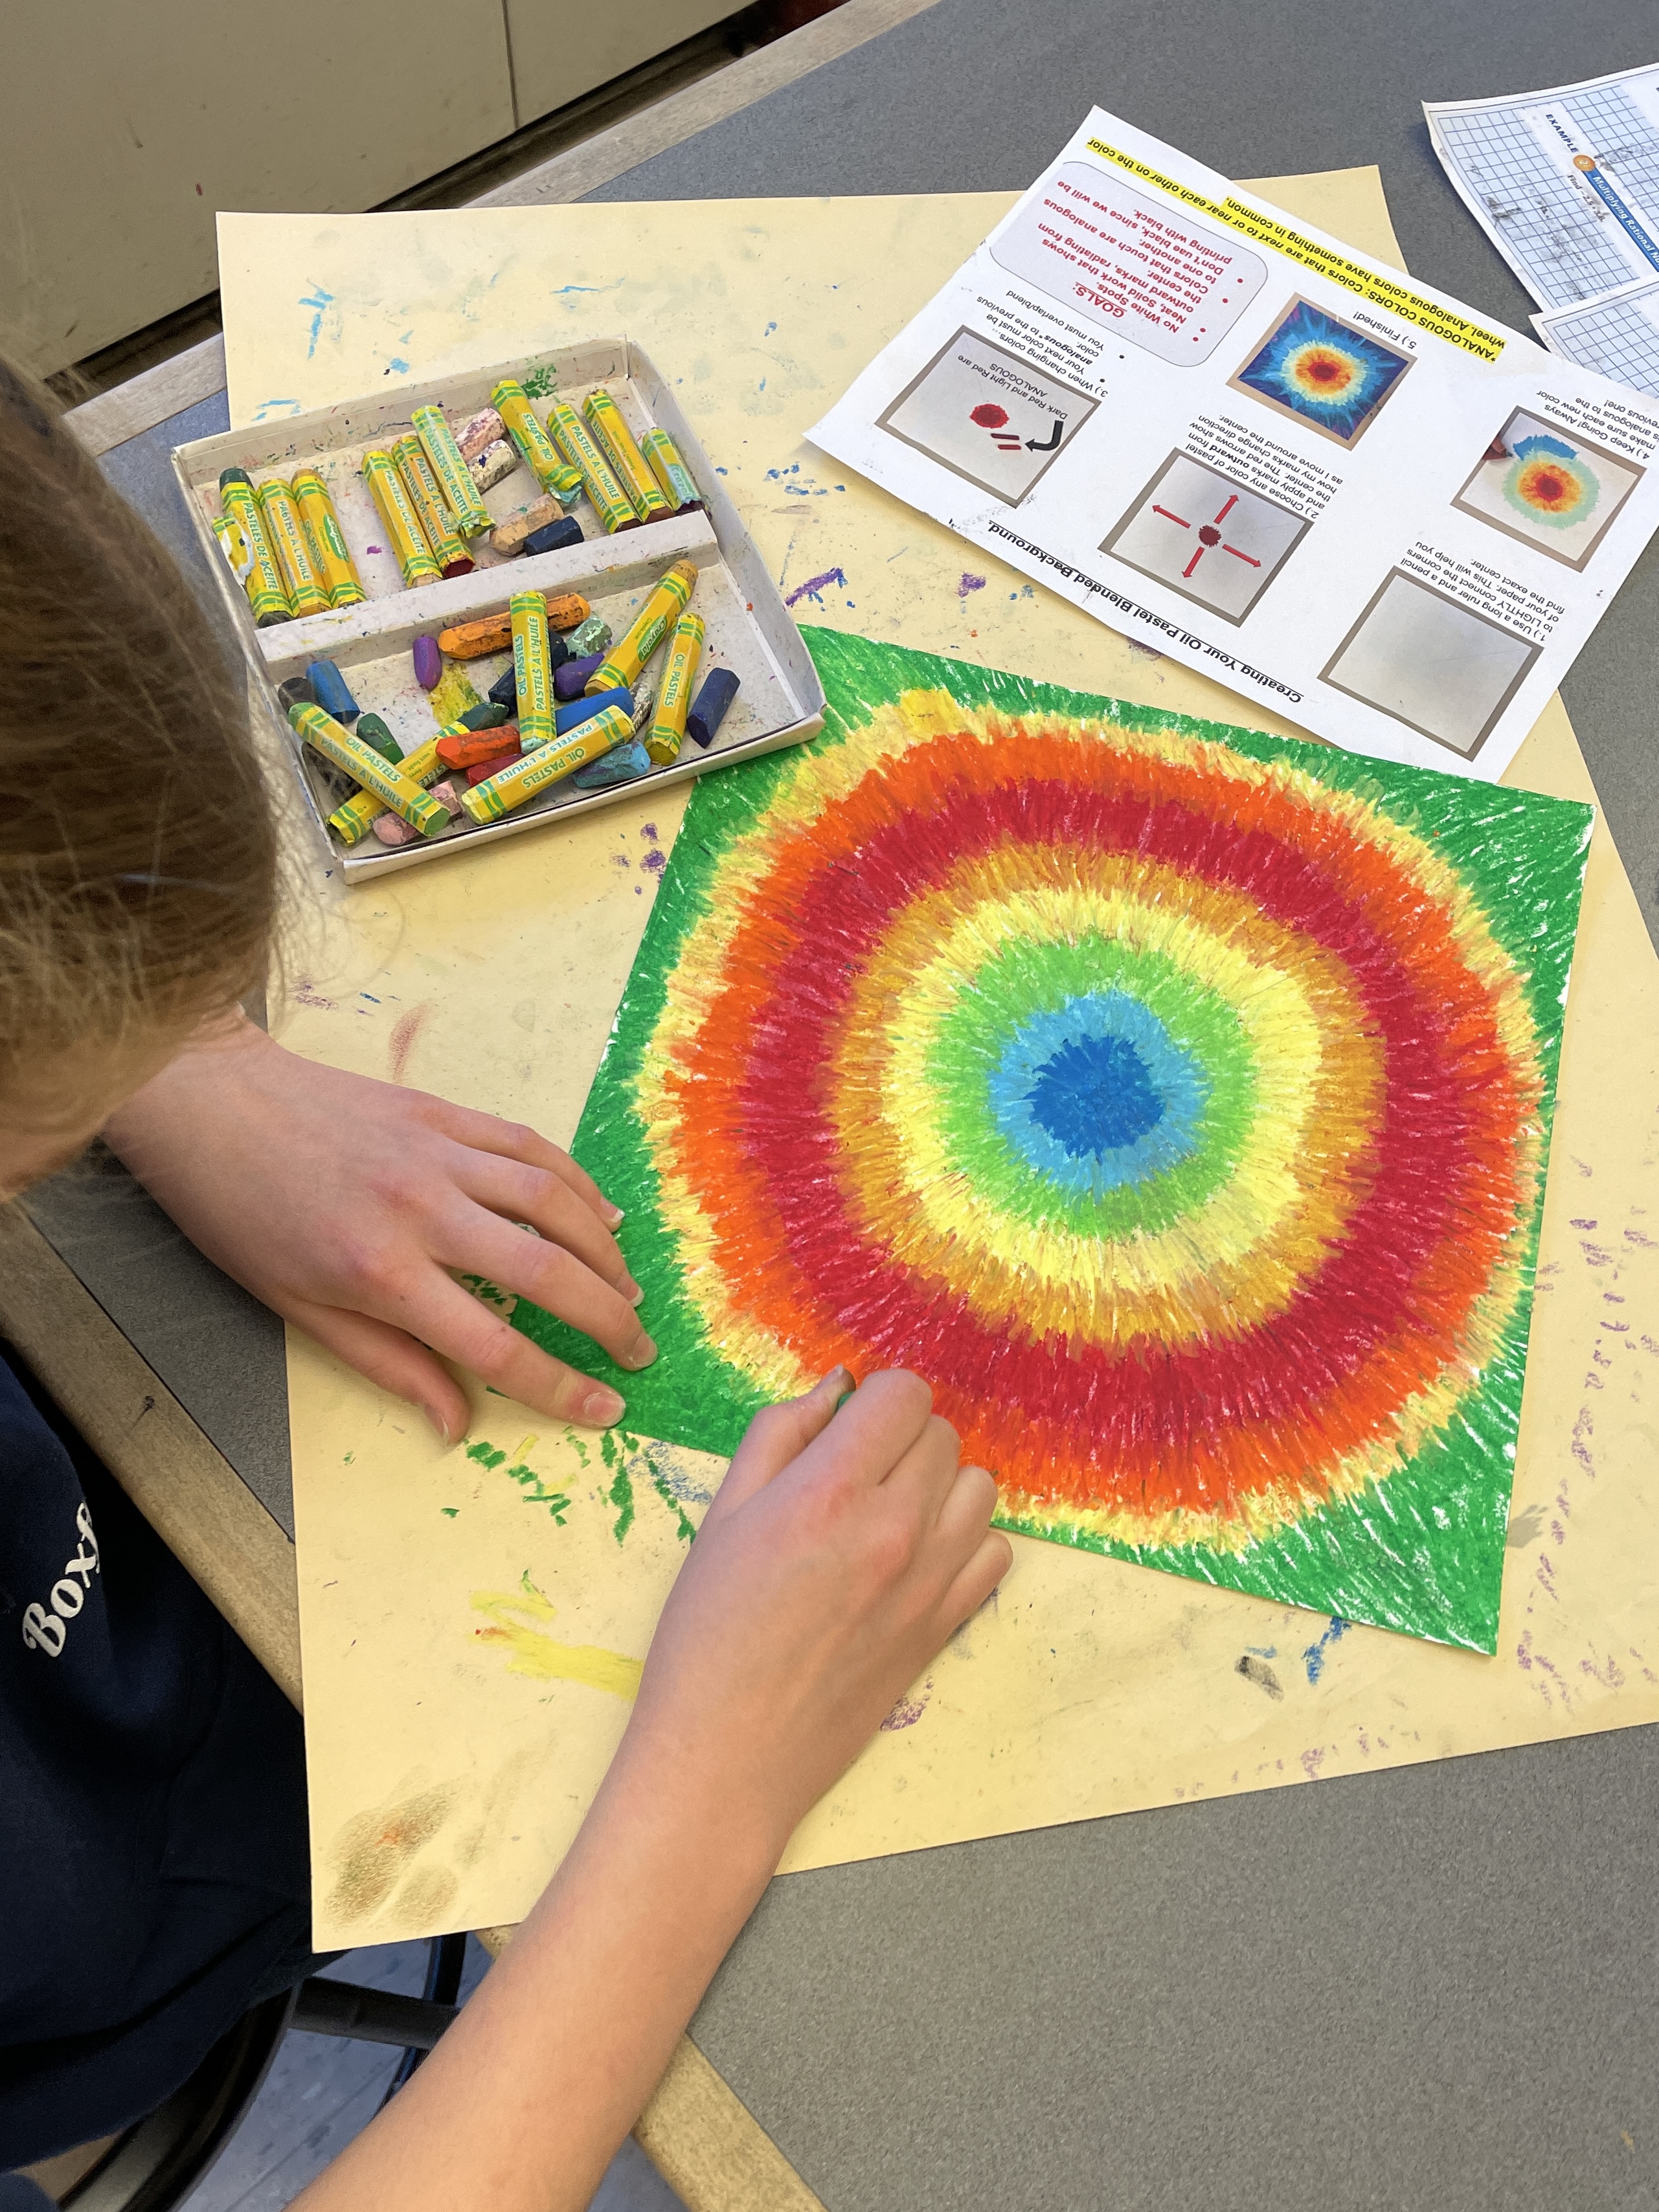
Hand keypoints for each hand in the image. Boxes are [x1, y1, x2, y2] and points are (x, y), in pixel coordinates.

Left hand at [101, 1015, 652, 1440]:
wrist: (212, 1105)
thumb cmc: (243, 1216)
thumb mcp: (299, 1310)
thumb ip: (389, 1364)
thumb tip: (457, 1421)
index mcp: (381, 1274)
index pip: (496, 1346)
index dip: (560, 1386)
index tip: (605, 1409)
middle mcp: (423, 1212)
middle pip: (547, 1273)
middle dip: (608, 1321)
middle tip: (638, 1352)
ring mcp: (440, 1154)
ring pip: (554, 1202)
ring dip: (605, 1252)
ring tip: (630, 1291)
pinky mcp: (444, 1112)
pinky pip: (530, 1148)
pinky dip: (577, 1183)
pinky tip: (602, 1215)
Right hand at [292, 1369, 1007, 2211]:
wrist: (725, 1757)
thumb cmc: (706, 1634)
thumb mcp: (723, 1515)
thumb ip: (782, 1435)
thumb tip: (836, 1388)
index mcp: (831, 1491)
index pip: (905, 1393)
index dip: (876, 1397)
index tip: (849, 1424)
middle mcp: (895, 1529)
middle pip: (943, 1435)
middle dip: (901, 1438)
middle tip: (853, 1473)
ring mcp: (931, 1583)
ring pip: (979, 1488)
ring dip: (941, 1485)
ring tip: (889, 1512)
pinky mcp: (946, 1629)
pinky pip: (995, 1553)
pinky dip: (965, 1542)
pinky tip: (915, 1557)